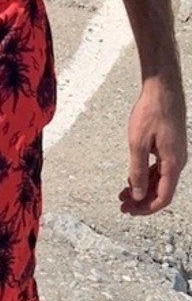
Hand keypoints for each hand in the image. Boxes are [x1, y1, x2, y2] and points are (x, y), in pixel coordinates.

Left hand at [119, 77, 186, 214]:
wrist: (162, 90)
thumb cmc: (151, 113)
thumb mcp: (138, 144)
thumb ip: (138, 171)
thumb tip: (138, 194)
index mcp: (173, 163)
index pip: (163, 197)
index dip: (146, 208)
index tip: (129, 211)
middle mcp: (178, 161)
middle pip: (162, 191)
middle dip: (142, 201)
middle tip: (122, 205)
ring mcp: (175, 154)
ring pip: (160, 180)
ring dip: (143, 189)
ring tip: (123, 194)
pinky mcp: (170, 147)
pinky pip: (160, 169)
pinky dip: (146, 176)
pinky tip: (132, 178)